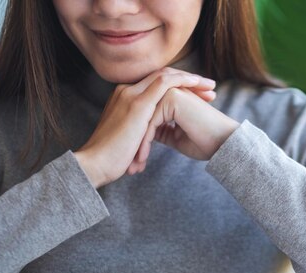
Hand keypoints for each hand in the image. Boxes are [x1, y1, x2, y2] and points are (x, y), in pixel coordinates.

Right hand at [73, 67, 216, 187]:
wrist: (95, 164)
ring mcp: (130, 95)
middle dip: (189, 80)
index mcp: (124, 98)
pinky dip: (182, 81)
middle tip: (209, 88)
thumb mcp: (130, 138)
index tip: (199, 95)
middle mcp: (126, 91)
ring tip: (210, 87)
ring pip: (165, 75)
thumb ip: (142, 130)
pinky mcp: (137, 103)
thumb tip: (156, 135)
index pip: (156, 85)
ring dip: (191, 79)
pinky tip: (197, 84)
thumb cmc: (113, 158)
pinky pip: (163, 83)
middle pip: (163, 76)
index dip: (179, 87)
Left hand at [127, 87, 239, 172]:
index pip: (145, 117)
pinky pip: (150, 122)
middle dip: (133, 143)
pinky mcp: (172, 99)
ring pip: (142, 120)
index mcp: (170, 98)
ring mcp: (170, 93)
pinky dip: (144, 142)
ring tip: (133, 166)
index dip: (138, 139)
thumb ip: (162, 131)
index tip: (133, 160)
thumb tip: (148, 135)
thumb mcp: (176, 137)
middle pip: (141, 118)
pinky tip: (142, 159)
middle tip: (128, 166)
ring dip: (136, 145)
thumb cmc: (204, 143)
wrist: (224, 145)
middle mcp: (169, 91)